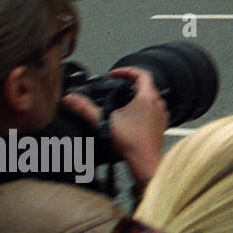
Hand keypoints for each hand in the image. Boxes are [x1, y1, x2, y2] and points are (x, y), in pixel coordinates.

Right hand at [59, 67, 167, 183]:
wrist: (145, 162)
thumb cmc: (132, 143)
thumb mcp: (104, 122)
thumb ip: (85, 109)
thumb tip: (70, 99)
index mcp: (147, 98)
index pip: (141, 74)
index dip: (127, 71)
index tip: (115, 74)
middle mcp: (158, 104)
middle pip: (146, 85)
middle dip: (130, 84)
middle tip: (117, 86)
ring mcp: (161, 114)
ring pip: (151, 98)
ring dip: (137, 96)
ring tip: (122, 101)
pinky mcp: (161, 124)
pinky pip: (153, 110)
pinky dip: (143, 109)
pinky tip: (131, 117)